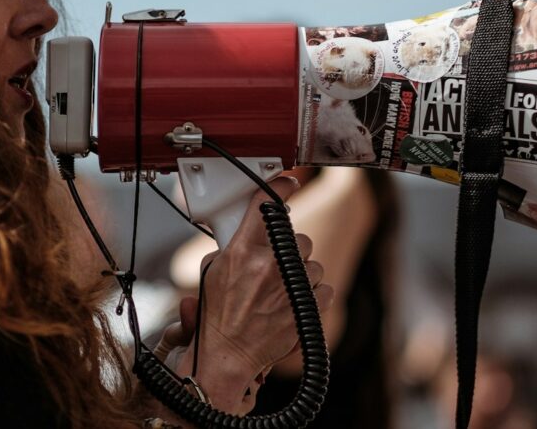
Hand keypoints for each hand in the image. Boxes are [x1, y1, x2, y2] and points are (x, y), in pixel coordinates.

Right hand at [167, 177, 334, 413]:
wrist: (228, 354)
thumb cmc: (217, 317)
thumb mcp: (213, 271)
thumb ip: (233, 245)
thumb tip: (250, 229)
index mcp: (242, 251)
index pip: (266, 205)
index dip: (281, 187)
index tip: (288, 182)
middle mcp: (269, 266)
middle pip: (297, 236)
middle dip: (289, 247)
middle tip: (274, 263)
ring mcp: (290, 288)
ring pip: (312, 263)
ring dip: (300, 273)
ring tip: (281, 289)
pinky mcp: (306, 309)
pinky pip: (324, 288)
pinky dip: (312, 295)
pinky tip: (294, 302)